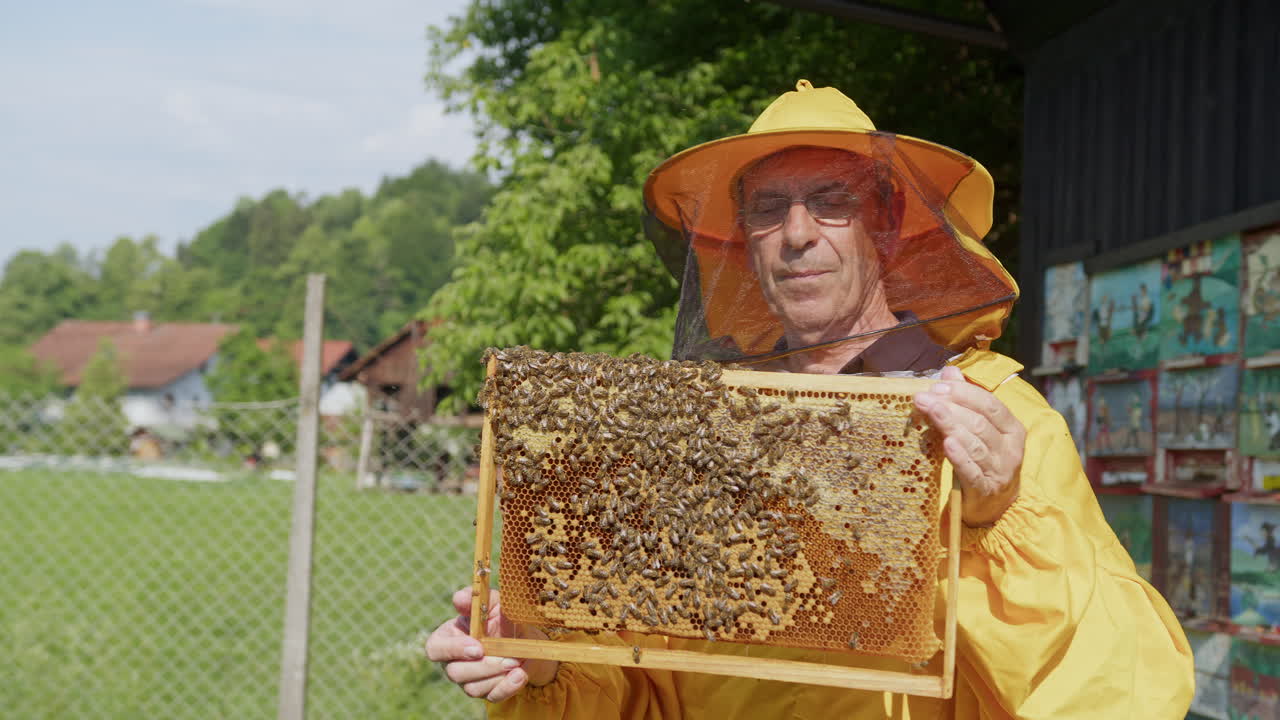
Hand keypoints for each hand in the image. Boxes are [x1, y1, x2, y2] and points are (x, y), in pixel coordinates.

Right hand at [425, 587, 558, 702]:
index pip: (434, 649)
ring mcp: (468, 680)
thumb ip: (476, 597)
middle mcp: (453, 662)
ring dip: (496, 676)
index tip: (477, 647)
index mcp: (447, 638)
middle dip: (483, 666)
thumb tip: (459, 598)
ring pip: (472, 688)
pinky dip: (507, 688)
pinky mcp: (485, 691)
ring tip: (516, 662)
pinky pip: (491, 697)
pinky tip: (520, 675)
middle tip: (506, 657)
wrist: (524, 637)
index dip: (452, 650)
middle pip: (455, 672)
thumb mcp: (492, 602)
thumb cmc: (500, 617)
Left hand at [912, 365, 1024, 526]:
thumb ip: (967, 400)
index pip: (990, 405)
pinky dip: (960, 457)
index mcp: (1012, 429)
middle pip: (979, 423)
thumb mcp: (981, 429)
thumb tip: (949, 371)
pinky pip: (972, 471)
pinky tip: (947, 444)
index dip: (964, 393)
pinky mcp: (986, 490)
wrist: (995, 507)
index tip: (937, 386)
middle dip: (950, 407)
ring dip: (950, 425)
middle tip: (923, 397)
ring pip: (975, 444)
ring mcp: (1000, 471)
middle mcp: (1010, 449)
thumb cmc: (985, 460)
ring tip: (930, 411)